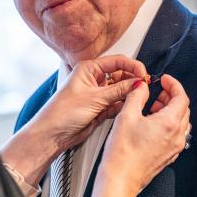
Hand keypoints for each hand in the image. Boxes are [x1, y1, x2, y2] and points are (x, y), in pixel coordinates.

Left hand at [29, 55, 148, 152]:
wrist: (53, 134)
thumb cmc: (61, 113)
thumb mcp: (94, 98)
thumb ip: (119, 90)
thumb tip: (137, 82)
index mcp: (89, 69)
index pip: (117, 61)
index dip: (132, 66)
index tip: (143, 74)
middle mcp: (94, 79)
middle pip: (121, 75)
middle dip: (132, 81)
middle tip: (143, 87)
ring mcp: (98, 94)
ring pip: (120, 90)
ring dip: (128, 94)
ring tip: (136, 98)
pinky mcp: (100, 108)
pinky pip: (117, 103)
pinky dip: (122, 105)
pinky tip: (126, 107)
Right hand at [84, 74, 190, 196]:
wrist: (120, 179)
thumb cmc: (122, 152)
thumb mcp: (127, 115)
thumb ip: (137, 95)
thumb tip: (142, 86)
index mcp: (169, 123)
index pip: (181, 97)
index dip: (173, 84)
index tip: (164, 79)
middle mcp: (176, 136)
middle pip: (183, 109)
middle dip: (171, 96)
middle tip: (158, 91)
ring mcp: (174, 147)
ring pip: (181, 122)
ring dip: (171, 110)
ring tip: (154, 107)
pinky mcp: (168, 156)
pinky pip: (176, 134)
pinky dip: (169, 123)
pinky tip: (152, 123)